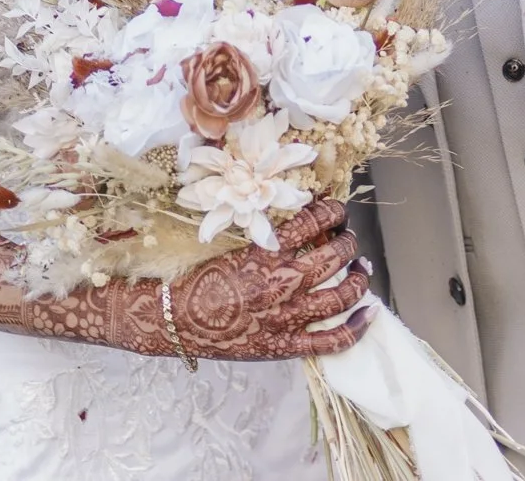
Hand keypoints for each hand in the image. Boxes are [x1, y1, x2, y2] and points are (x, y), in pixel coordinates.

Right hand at [0, 198, 373, 361]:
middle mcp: (276, 284)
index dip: (328, 211)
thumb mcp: (210, 233)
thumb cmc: (179, 273)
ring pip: (337, 296)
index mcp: (258, 251)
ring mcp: (280, 318)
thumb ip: (238, 212)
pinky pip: (327, 340)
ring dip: (355, 278)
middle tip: (350, 233)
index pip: (308, 223)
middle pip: (330, 257)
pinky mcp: (278, 345)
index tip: (335, 203)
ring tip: (362, 268)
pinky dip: (352, 329)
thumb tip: (255, 180)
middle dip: (345, 241)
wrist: (157, 319)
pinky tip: (367, 315)